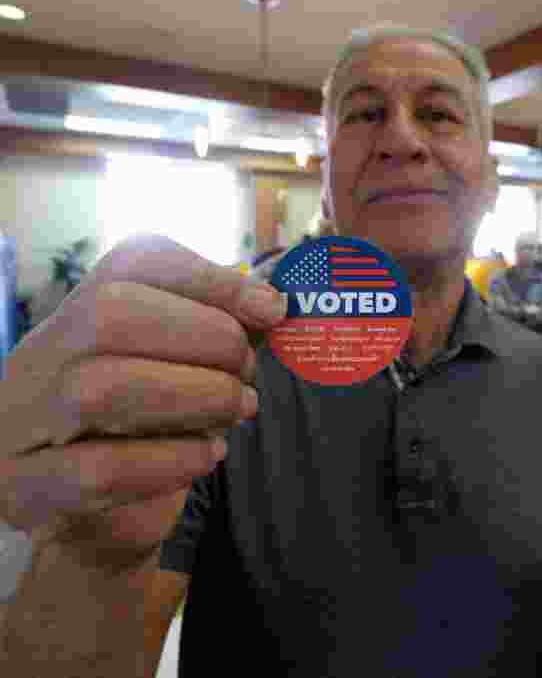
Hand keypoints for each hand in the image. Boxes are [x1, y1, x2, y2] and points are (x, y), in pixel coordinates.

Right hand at [0, 235, 286, 569]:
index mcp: (76, 314)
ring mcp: (22, 422)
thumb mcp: (177, 372)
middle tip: (248, 375)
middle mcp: (38, 357)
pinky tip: (207, 456)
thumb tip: (270, 306)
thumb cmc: (143, 433)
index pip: (134, 262)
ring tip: (237, 411)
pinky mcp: (25, 488)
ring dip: (196, 398)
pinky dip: (170, 461)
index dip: (212, 280)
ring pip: (101, 389)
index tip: (270, 309)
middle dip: (207, 340)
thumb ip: (216, 334)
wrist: (85, 526)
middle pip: (110, 314)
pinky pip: (96, 470)